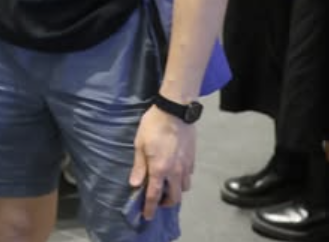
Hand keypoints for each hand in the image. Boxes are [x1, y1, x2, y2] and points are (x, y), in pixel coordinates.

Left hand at [129, 105, 196, 221]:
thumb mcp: (140, 145)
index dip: (150, 208)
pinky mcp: (193, 159)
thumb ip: (139, 166)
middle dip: (165, 203)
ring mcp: (186, 166)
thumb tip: (135, 184)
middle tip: (157, 200)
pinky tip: (174, 172)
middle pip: (174, 198)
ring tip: (166, 185)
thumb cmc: (153, 126)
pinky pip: (189, 176)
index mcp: (160, 169)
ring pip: (184, 188)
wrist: (175, 111)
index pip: (154, 195)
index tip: (147, 216)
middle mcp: (175, 172)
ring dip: (175, 191)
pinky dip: (182, 179)